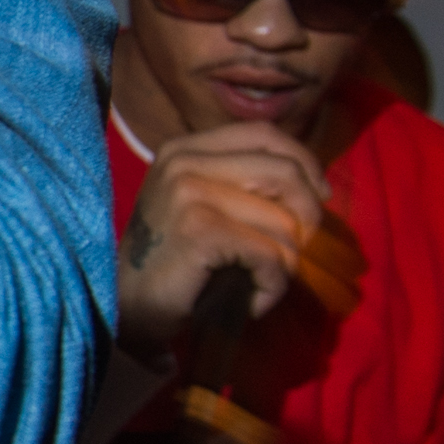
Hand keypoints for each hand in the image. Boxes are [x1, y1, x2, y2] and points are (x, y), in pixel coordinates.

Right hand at [117, 123, 335, 359]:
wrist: (127, 308)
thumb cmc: (173, 261)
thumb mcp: (201, 204)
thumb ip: (241, 183)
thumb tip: (314, 184)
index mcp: (183, 149)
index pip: (264, 134)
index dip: (304, 163)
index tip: (317, 197)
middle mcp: (183, 162)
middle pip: (285, 172)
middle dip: (306, 217)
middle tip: (291, 252)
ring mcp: (189, 193)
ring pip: (284, 222)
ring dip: (285, 264)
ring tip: (260, 283)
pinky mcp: (200, 231)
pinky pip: (271, 255)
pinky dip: (273, 286)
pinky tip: (254, 300)